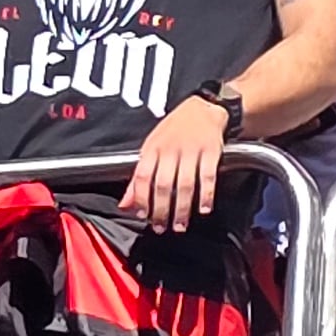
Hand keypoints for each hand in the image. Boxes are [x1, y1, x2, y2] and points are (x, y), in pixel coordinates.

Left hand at [122, 91, 231, 231]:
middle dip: (161, 210)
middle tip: (161, 228)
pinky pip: (208, 177)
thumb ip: (138, 178)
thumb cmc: (173, 131)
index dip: (141, 199)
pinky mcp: (212, 151)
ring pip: (185, 184)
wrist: (203, 108)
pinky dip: (206, 195)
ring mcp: (192, 150)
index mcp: (153, 148)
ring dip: (182, 208)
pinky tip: (204, 209)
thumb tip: (124, 205)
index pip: (142, 176)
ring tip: (180, 225)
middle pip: (163, 185)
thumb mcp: (151, 148)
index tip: (143, 217)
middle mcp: (171, 149)